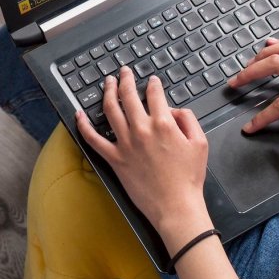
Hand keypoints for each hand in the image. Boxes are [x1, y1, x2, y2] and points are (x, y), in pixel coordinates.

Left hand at [76, 66, 211, 249]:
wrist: (176, 206)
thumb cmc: (189, 178)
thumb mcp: (200, 143)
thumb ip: (188, 119)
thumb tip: (173, 110)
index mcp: (163, 124)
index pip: (154, 94)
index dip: (153, 84)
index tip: (151, 81)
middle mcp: (141, 129)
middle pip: (128, 96)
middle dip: (125, 80)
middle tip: (123, 72)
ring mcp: (125, 144)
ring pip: (110, 110)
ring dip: (107, 92)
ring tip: (107, 82)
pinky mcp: (114, 159)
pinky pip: (93, 139)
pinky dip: (83, 125)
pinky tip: (79, 113)